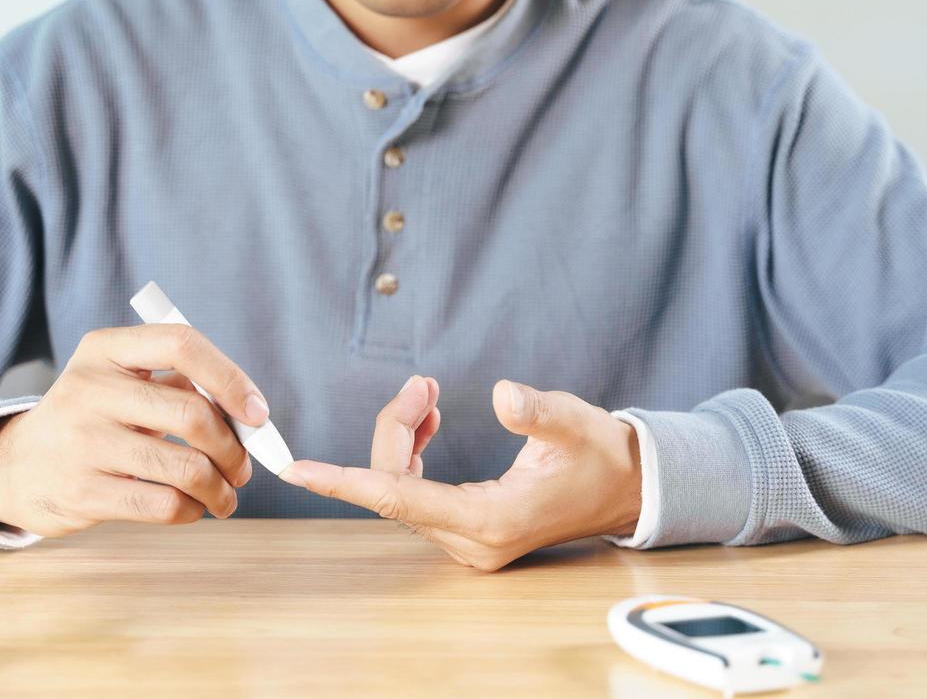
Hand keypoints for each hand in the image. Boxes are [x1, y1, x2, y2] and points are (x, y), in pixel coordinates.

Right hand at [0, 323, 267, 537]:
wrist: (15, 466)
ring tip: (224, 495)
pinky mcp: (83, 492)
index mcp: (105, 349)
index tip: (257, 412)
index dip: (230, 378)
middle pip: (192, 414)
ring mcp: (83, 442)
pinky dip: (191, 511)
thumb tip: (249, 415)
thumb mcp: (119, 383)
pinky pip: (163, 505)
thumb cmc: (91, 420)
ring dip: (219, 487)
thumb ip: (177, 386)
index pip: (181, 345)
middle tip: (242, 467)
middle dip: (233, 448)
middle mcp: (90, 389)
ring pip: (185, 468)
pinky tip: (192, 508)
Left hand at [281, 378, 642, 571]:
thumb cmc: (601, 454)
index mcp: (491, 520)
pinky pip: (416, 493)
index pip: (398, 499)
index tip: (299, 471)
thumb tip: (503, 394)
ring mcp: (469, 540)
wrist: (627, 485)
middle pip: (396, 487)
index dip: (344, 482)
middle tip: (422, 386)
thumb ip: (537, 411)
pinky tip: (426, 423)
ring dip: (405, 440)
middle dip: (397, 431)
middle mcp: (473, 540)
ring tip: (427, 397)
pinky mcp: (469, 530)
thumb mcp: (574, 423)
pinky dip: (412, 456)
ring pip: (402, 489)